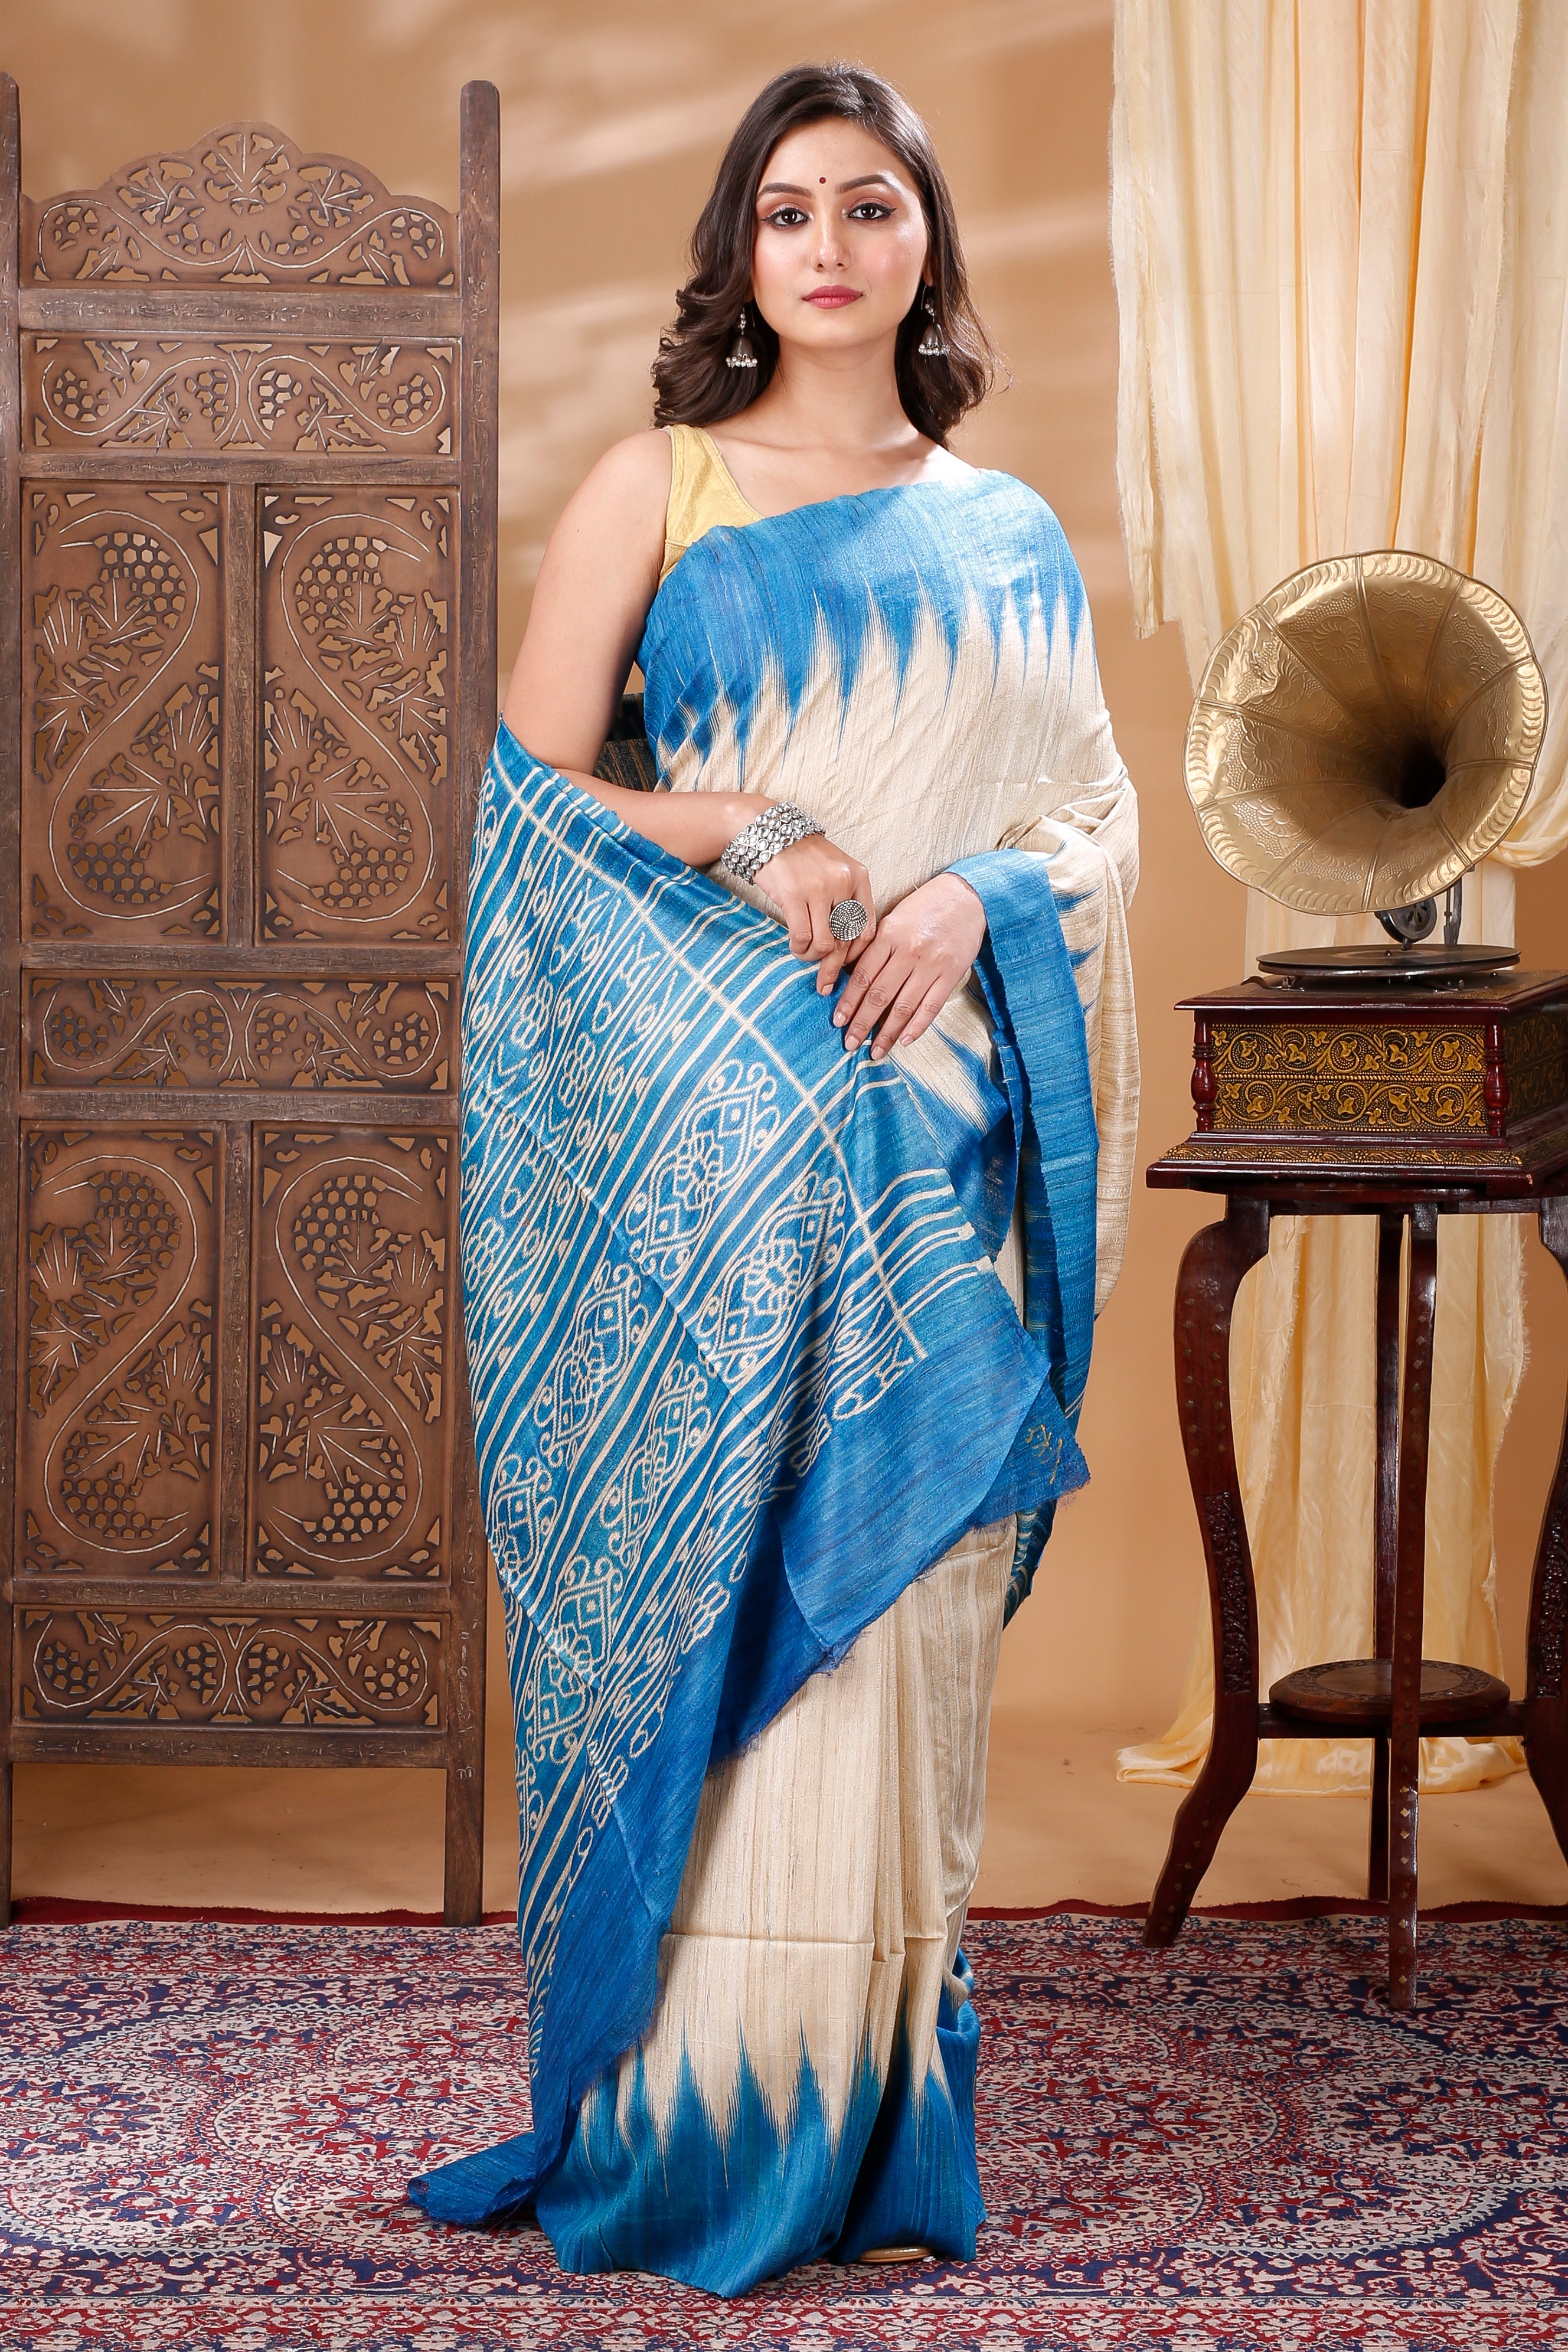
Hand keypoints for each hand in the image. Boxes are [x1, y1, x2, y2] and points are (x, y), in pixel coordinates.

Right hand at [755, 829, 878, 996]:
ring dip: (812, 957)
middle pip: (846, 939)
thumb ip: (844, 901)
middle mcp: (843, 882)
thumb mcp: (834, 870)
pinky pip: (802, 937)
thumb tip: (845, 946)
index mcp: (858, 877)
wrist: (769, 831)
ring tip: (803, 955)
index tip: (844, 965)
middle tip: (824, 982)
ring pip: (825, 944)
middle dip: (834, 966)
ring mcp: (819, 889)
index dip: (855, 953)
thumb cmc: (802, 856)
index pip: (866, 927)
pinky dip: (798, 949)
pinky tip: (794, 947)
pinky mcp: (794, 895)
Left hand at [831, 873, 986, 1058]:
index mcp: (889, 934)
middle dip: (862, 1022)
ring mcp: (931, 964)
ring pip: (904, 1006)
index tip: (838, 1020)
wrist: (966, 897)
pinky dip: (917, 1027)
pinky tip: (904, 1041)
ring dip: (887, 1033)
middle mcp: (909, 951)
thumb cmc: (924, 907)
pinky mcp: (951, 974)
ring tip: (875, 1051)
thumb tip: (851, 976)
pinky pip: (931, 1007)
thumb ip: (875, 946)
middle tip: (849, 1043)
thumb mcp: (894, 918)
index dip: (849, 1001)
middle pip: (880, 994)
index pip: (863, 975)